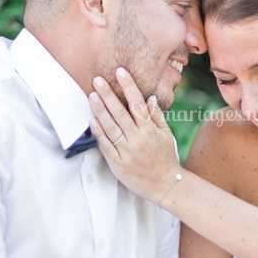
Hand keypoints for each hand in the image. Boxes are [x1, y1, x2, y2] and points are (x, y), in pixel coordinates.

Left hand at [89, 69, 181, 203]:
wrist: (165, 185)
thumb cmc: (166, 158)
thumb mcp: (166, 135)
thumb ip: (156, 116)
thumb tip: (149, 97)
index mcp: (150, 130)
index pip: (137, 103)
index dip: (128, 86)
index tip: (120, 71)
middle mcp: (137, 139)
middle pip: (119, 112)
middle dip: (108, 94)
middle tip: (97, 79)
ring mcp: (126, 151)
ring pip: (110, 127)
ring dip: (99, 110)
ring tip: (91, 95)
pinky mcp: (117, 163)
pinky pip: (105, 145)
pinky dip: (98, 131)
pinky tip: (92, 119)